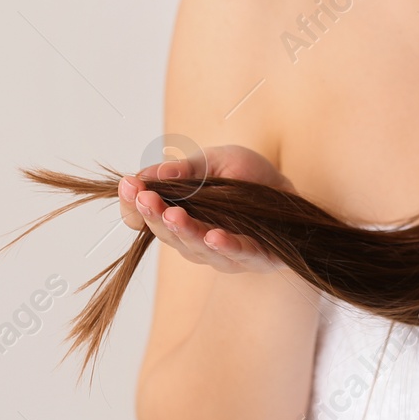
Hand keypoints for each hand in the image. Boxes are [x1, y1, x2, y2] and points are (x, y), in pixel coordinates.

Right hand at [117, 144, 293, 274]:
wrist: (291, 189)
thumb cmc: (247, 177)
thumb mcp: (216, 161)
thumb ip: (187, 170)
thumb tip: (151, 173)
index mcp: (180, 216)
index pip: (147, 218)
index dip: (133, 205)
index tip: (127, 185)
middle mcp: (196, 240)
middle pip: (168, 234)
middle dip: (153, 214)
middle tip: (143, 197)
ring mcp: (223, 253)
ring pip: (197, 248)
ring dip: (184, 232)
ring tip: (172, 215)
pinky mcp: (256, 257)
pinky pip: (238, 254)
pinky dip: (225, 247)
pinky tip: (214, 236)